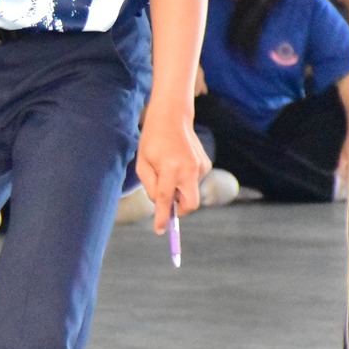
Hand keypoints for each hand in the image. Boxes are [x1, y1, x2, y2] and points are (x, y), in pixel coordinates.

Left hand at [135, 103, 209, 234]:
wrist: (172, 118)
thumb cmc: (152, 141)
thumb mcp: (142, 164)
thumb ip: (151, 187)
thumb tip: (161, 206)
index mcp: (169, 169)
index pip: (165, 199)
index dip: (162, 217)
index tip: (160, 230)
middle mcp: (189, 169)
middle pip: (190, 204)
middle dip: (178, 210)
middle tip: (166, 204)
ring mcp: (201, 167)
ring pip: (190, 192)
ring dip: (178, 191)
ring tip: (167, 170)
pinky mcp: (206, 165)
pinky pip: (193, 182)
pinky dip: (184, 181)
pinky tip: (177, 164)